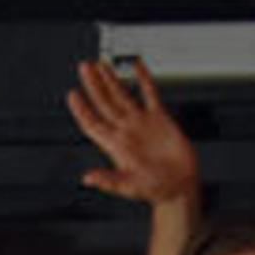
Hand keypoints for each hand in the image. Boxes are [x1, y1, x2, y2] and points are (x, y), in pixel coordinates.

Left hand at [67, 58, 195, 205]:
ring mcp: (141, 123)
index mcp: (116, 145)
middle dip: (93, 85)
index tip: (73, 94)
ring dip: (111, 80)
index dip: (82, 110)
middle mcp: (125, 131)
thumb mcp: (130, 187)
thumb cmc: (156, 190)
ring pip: (122, 95)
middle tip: (84, 67)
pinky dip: (144, 79)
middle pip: (104, 103)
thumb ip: (109, 181)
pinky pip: (149, 93)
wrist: (181, 186)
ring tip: (101, 64)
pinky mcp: (160, 118)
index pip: (92, 123)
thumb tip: (87, 179)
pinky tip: (137, 66)